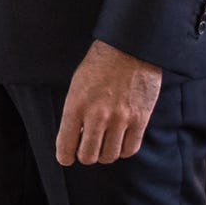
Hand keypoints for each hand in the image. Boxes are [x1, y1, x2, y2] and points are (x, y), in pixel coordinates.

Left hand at [56, 40, 161, 165]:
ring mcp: (120, 119)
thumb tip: (75, 137)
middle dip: (86, 155)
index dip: (65, 156)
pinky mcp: (140, 119)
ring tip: (105, 142)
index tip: (67, 156)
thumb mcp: (77, 85)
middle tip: (88, 148)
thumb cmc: (100, 64)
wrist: (130, 48)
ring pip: (110, 156)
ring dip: (105, 153)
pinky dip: (124, 149)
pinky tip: (121, 140)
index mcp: (76, 105)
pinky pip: (130, 149)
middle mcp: (97, 115)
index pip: (65, 146)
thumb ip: (74, 112)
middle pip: (88, 157)